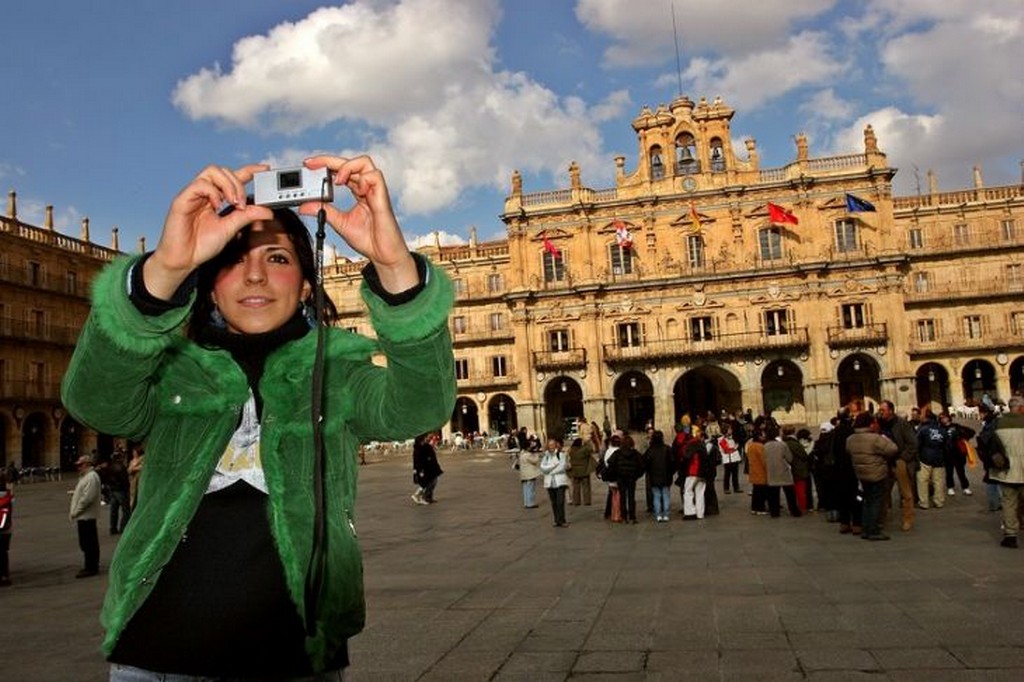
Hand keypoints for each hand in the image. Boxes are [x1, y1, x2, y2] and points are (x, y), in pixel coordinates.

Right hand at [145, 164, 272, 299]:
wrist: (183, 260)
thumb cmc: (201, 245)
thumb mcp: (231, 229)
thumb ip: (247, 216)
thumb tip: (268, 211)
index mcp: (215, 198)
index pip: (232, 177)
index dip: (249, 170)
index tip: (265, 169)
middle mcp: (204, 193)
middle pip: (222, 170)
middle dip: (238, 183)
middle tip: (242, 204)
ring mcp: (192, 195)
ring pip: (211, 171)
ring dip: (228, 185)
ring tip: (233, 203)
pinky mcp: (182, 200)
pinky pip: (199, 185)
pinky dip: (213, 192)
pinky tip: (217, 205)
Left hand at [297, 155, 416, 293]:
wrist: (383, 255)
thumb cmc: (368, 239)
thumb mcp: (340, 223)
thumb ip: (324, 212)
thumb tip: (304, 206)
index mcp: (358, 192)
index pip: (341, 170)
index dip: (326, 164)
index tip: (308, 165)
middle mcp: (367, 188)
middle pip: (350, 161)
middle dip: (329, 160)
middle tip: (311, 164)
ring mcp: (375, 191)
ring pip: (364, 162)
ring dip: (347, 166)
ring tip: (337, 180)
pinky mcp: (382, 197)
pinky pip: (375, 176)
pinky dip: (363, 179)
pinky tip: (357, 191)